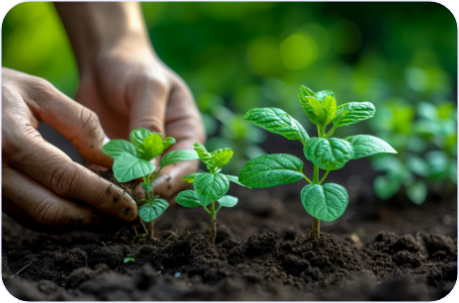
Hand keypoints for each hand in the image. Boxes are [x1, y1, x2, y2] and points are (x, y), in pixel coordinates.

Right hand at [1, 68, 137, 232]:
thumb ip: (79, 123)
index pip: (67, 179)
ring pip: (38, 218)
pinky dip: (57, 215)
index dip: (103, 196)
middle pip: (52, 209)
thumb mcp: (40, 92)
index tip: (130, 205)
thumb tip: (111, 157)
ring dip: (77, 220)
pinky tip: (80, 207)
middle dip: (93, 217)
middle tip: (123, 216)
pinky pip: (25, 213)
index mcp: (11, 141)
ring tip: (108, 213)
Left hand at [76, 38, 204, 199]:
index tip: (149, 190)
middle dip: (151, 194)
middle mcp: (170, 149)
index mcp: (187, 132)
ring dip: (129, 194)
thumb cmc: (133, 68)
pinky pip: (118, 179)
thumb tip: (149, 165)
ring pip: (143, 186)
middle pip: (168, 183)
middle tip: (128, 200)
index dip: (172, 182)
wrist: (105, 60)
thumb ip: (150, 124)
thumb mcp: (147, 88)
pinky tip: (96, 185)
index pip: (187, 166)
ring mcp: (145, 157)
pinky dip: (110, 185)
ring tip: (111, 196)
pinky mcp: (121, 160)